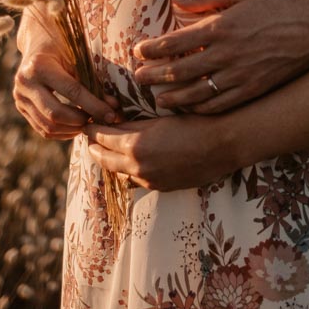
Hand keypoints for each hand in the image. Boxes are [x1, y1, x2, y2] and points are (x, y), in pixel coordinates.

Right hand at [13, 43, 120, 139]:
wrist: (39, 42)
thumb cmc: (64, 48)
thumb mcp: (78, 59)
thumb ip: (94, 84)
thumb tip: (113, 109)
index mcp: (39, 65)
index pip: (71, 92)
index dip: (94, 106)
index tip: (111, 115)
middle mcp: (24, 82)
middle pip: (55, 114)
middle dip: (81, 121)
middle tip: (99, 122)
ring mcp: (19, 96)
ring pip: (48, 126)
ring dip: (72, 130)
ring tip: (89, 124)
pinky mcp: (20, 106)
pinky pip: (42, 129)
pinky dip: (62, 132)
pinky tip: (76, 127)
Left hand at [83, 115, 235, 191]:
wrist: (222, 145)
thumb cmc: (191, 124)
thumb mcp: (157, 120)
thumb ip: (131, 125)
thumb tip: (113, 124)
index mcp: (133, 146)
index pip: (100, 137)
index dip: (92, 129)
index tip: (87, 123)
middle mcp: (137, 167)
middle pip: (103, 158)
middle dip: (95, 147)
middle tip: (91, 139)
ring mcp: (149, 180)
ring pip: (118, 171)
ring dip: (111, 160)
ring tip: (108, 150)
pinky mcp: (161, 187)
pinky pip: (135, 180)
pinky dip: (128, 170)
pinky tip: (131, 162)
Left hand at [131, 0, 308, 113]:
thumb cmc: (278, 6)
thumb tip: (176, 2)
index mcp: (219, 29)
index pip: (174, 43)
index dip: (152, 50)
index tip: (138, 51)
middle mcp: (226, 56)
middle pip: (180, 71)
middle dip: (154, 76)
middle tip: (137, 79)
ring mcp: (240, 77)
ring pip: (197, 93)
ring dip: (173, 97)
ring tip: (157, 99)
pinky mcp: (253, 90)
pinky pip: (222, 105)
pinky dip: (202, 109)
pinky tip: (190, 108)